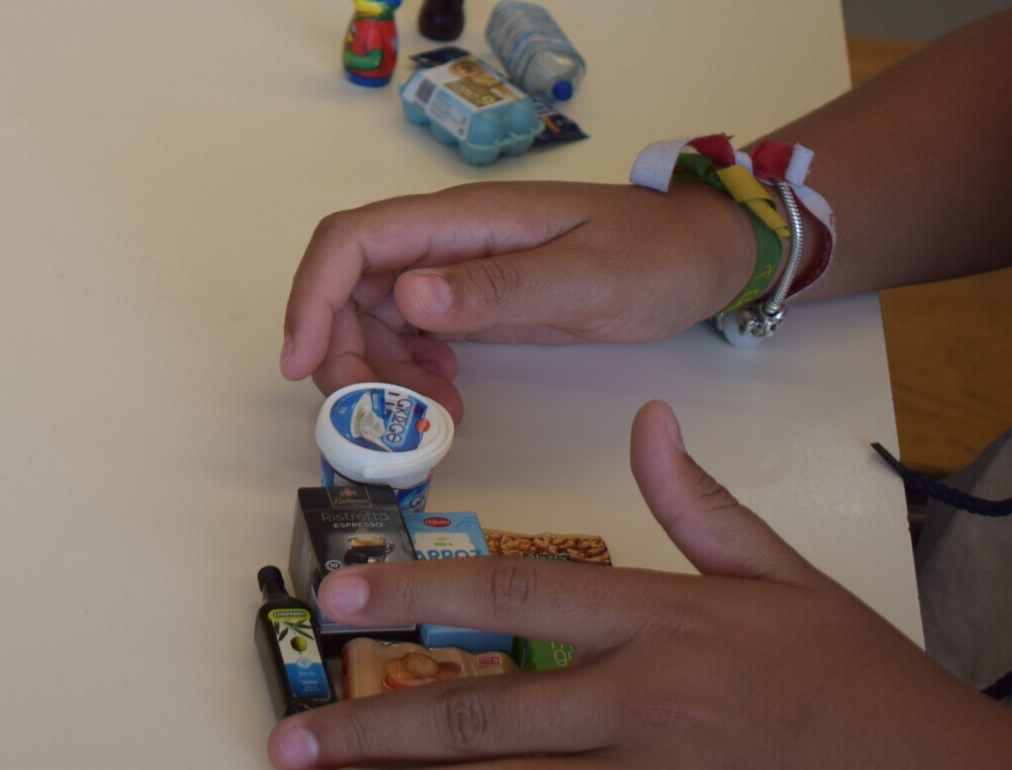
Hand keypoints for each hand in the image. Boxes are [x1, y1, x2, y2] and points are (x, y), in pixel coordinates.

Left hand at [267, 402, 1011, 766]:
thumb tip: (649, 421)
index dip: (414, 597)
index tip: (338, 599)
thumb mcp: (782, 576)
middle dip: (377, 726)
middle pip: (483, 712)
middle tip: (296, 731)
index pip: (509, 596)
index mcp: (656, 622)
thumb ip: (698, 504)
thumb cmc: (856, 683)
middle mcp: (638, 703)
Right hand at [279, 180, 759, 421]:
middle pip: (349, 287)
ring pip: (373, 317)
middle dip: (344, 355)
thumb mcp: (584, 278)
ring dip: (379, 375)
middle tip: (378, 422)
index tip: (300, 365)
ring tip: (430, 422)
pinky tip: (449, 403)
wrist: (706, 252)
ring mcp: (454, 270)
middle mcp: (443, 240)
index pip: (350, 243)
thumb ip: (497, 289)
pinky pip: (409, 335)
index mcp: (460, 220)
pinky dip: (411, 377)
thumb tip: (406, 296)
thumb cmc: (654, 255)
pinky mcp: (470, 301)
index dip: (311, 298)